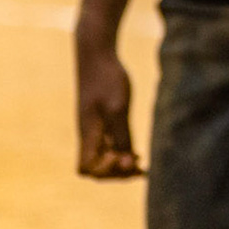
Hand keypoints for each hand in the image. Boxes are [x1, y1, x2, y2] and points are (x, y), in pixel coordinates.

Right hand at [74, 42, 141, 177]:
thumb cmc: (107, 79)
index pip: (86, 169)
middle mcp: (89, 134)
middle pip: (95, 168)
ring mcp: (94, 127)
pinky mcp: (101, 119)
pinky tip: (136, 153)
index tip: (125, 158)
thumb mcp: (118, 109)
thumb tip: (127, 162)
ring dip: (120, 165)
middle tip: (140, 169)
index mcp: (88, 134)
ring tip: (141, 167)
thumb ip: (122, 136)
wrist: (97, 55)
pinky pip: (108, 145)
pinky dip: (121, 153)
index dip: (105, 171)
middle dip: (116, 173)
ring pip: (103, 157)